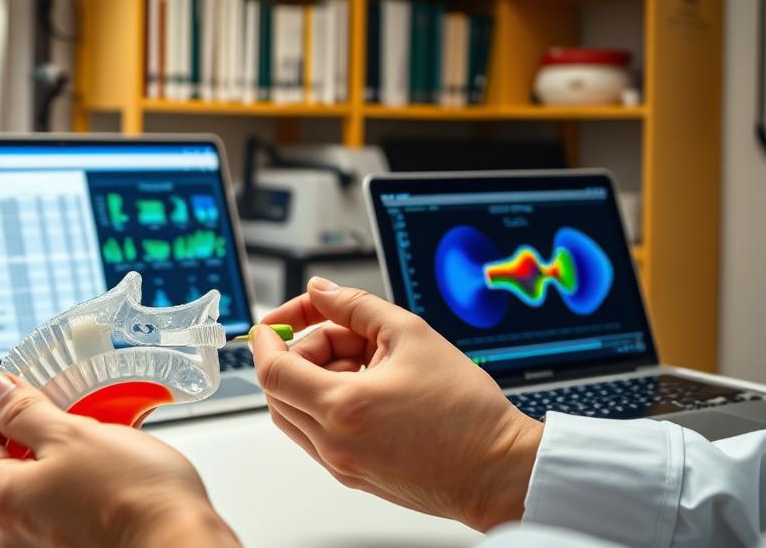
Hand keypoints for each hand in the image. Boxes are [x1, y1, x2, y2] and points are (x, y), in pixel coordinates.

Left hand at [0, 371, 239, 547]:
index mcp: (4, 501)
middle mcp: (14, 536)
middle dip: (27, 439)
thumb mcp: (73, 434)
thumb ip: (23, 412)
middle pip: (3, 475)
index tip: (12, 395)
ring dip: (54, 462)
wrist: (179, 540)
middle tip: (59, 413)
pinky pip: (59, 512)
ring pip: (34, 493)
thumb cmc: (133, 495)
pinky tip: (104, 472)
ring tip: (92, 440)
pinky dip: (72, 487)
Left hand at [249, 277, 542, 531]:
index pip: (271, 370)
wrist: (498, 470)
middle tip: (343, 333)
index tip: (277, 320)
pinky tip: (373, 387)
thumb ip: (355, 306)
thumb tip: (321, 292)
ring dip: (315, 379)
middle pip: (279, 390)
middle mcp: (333, 444)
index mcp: (342, 408)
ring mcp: (341, 465)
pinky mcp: (354, 475)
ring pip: (296, 413)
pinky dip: (329, 404)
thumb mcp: (411, 335)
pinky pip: (318, 433)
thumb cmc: (467, 413)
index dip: (267, 337)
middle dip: (301, 352)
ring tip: (367, 361)